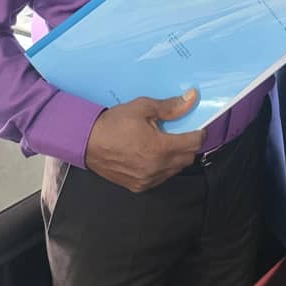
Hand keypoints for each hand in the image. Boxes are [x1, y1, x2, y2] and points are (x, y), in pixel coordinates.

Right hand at [84, 90, 205, 191]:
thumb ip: (170, 107)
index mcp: (160, 148)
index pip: (193, 143)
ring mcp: (147, 180)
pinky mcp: (138, 186)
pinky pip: (161, 178)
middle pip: (187, 159)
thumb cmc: (115, 122)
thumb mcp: (143, 107)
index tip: (198, 128)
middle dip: (189, 146)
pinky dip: (163, 168)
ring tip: (167, 144)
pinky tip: (154, 156)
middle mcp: (157, 167)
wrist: (87, 142)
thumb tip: (192, 98)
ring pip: (175, 170)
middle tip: (182, 133)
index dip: (199, 134)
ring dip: (177, 158)